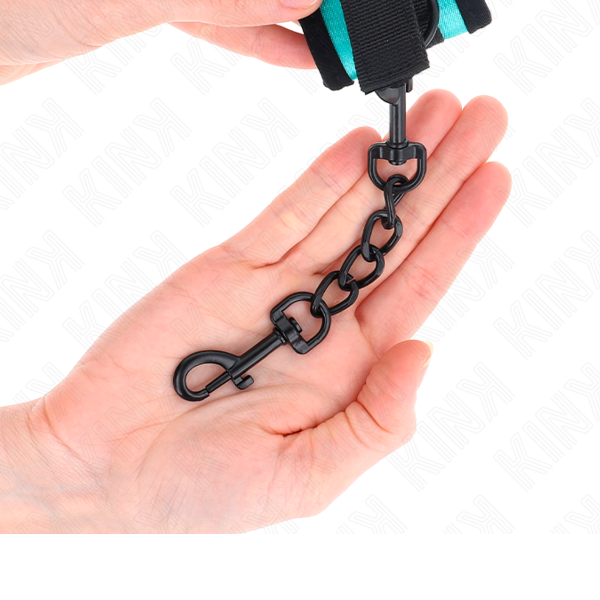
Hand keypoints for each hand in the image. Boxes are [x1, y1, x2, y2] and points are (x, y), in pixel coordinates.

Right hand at [0, 91, 509, 532]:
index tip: (499, 176)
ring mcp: (275, 286)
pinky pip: (284, 216)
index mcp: (352, 368)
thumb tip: (425, 350)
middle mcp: (323, 317)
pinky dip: (321, 179)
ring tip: (439, 106)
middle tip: (488, 113)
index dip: (463, 231)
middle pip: (398, 232)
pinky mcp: (225, 267)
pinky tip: (360, 144)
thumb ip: (374, 423)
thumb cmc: (201, 493)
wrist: (100, 469)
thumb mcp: (305, 482)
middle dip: (445, 173)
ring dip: (393, 159)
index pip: (421, 285)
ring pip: (348, 210)